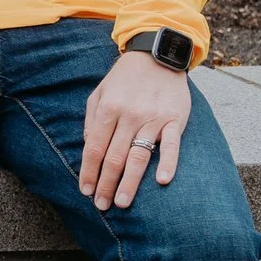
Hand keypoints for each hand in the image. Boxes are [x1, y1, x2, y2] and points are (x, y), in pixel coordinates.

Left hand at [78, 49, 190, 210]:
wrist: (157, 55)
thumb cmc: (124, 78)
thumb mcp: (100, 93)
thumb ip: (91, 120)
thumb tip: (87, 148)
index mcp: (108, 109)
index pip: (94, 148)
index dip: (88, 172)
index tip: (85, 191)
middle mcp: (129, 115)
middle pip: (114, 157)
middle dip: (105, 184)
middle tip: (101, 205)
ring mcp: (153, 118)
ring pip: (138, 156)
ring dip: (129, 183)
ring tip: (121, 202)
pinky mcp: (174, 119)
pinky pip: (172, 145)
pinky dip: (168, 163)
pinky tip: (162, 181)